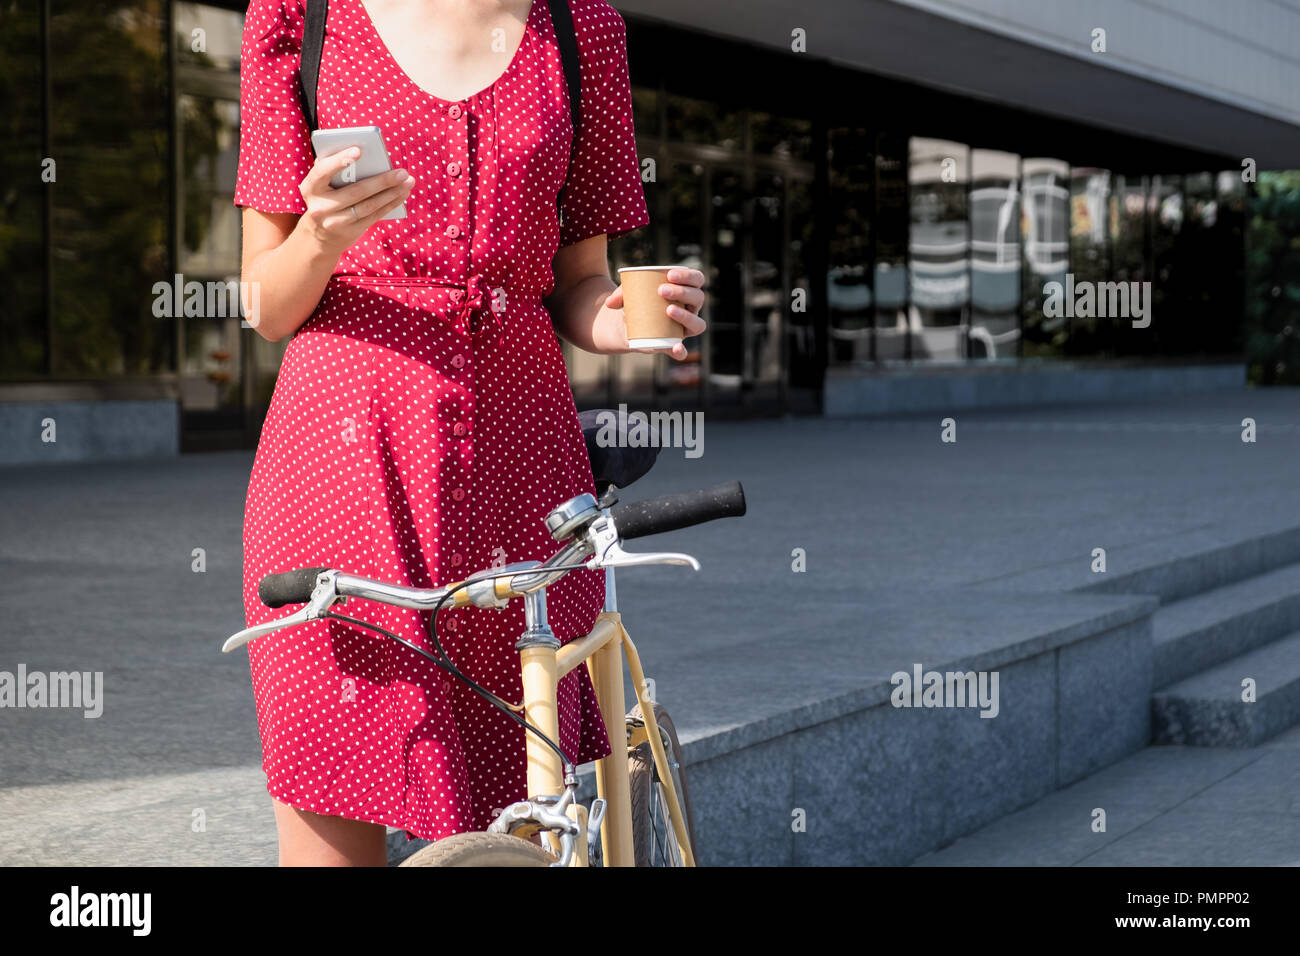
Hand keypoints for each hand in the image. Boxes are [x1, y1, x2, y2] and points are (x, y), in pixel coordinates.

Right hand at [295, 147, 415, 256]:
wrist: (319, 235)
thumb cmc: (325, 196)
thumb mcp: (321, 183)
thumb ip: (334, 167)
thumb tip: (365, 153)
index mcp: (310, 187)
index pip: (322, 171)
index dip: (340, 161)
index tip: (359, 150)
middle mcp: (321, 206)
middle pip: (356, 192)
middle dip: (382, 181)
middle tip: (402, 171)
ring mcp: (335, 222)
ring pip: (369, 206)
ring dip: (392, 193)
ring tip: (408, 181)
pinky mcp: (350, 233)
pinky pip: (374, 216)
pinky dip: (390, 204)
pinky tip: (402, 193)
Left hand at [604, 267, 706, 360]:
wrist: (624, 323)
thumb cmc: (633, 301)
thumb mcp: (626, 292)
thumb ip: (619, 294)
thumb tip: (611, 303)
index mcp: (684, 290)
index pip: (697, 280)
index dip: (689, 276)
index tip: (670, 274)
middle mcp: (690, 309)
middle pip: (698, 298)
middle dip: (683, 292)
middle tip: (661, 290)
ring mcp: (683, 328)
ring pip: (697, 324)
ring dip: (685, 316)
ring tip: (668, 310)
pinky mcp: (672, 345)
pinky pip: (682, 351)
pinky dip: (680, 350)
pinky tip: (675, 346)